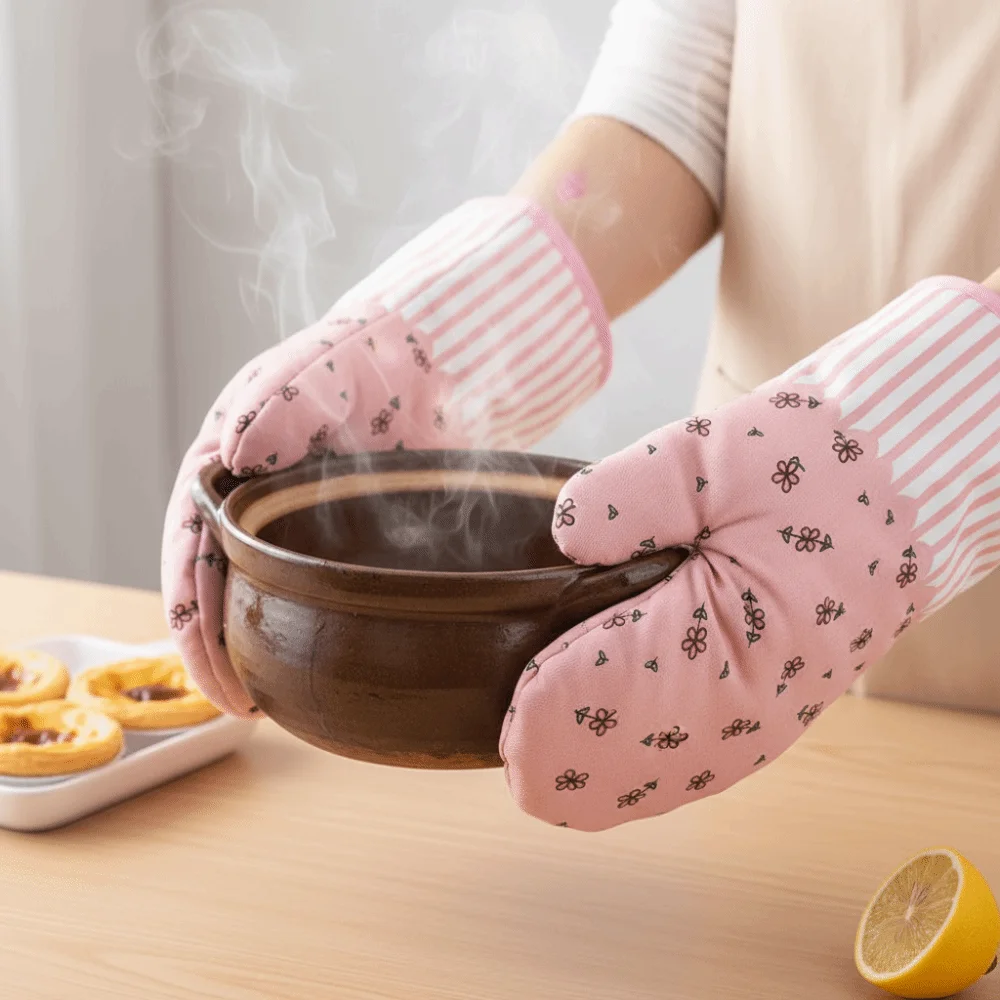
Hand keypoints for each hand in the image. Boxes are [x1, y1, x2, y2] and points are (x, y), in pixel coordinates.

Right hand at [161, 197, 609, 715]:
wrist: (425, 361)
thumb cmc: (358, 357)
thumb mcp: (314, 371)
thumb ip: (277, 403)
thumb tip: (235, 449)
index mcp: (220, 470)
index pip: (188, 554)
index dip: (193, 619)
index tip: (215, 674)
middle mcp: (249, 504)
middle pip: (218, 587)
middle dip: (221, 650)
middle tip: (245, 707)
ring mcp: (296, 524)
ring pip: (264, 596)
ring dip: (260, 648)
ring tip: (273, 701)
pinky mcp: (341, 538)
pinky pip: (319, 592)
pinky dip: (312, 628)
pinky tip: (323, 660)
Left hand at [501, 276, 999, 829]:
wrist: (892, 490)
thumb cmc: (815, 467)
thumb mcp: (718, 454)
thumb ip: (632, 492)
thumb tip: (567, 535)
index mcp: (742, 643)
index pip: (617, 705)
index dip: (551, 710)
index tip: (510, 702)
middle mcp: (750, 706)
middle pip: (625, 767)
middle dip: (555, 753)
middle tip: (504, 730)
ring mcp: (757, 721)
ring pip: (651, 784)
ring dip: (584, 774)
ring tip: (530, 759)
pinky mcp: (757, 715)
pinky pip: (682, 770)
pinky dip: (625, 773)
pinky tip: (586, 773)